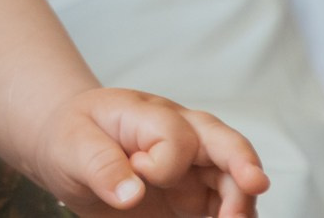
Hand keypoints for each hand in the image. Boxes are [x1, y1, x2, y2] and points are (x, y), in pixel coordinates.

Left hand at [35, 89, 268, 217]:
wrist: (69, 151)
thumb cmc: (72, 138)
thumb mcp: (70, 145)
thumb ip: (99, 164)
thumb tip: (131, 194)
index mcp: (148, 115)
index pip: (176, 135)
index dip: (162, 163)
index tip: (137, 172)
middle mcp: (180, 135)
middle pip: (224, 143)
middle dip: (243, 166)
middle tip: (253, 187)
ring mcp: (192, 166)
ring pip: (233, 179)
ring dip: (241, 203)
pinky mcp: (195, 195)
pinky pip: (223, 205)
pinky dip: (229, 216)